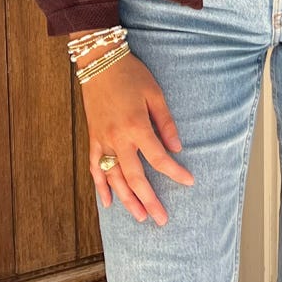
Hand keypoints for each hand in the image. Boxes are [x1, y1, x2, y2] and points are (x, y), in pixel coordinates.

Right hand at [75, 43, 193, 224]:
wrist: (99, 62)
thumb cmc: (130, 75)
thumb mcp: (155, 94)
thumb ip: (166, 123)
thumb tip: (177, 148)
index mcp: (137, 126)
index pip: (159, 158)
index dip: (175, 172)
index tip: (188, 182)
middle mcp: (118, 139)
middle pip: (135, 177)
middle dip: (149, 200)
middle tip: (161, 219)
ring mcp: (102, 141)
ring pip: (114, 178)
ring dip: (127, 200)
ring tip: (140, 217)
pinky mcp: (93, 139)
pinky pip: (95, 168)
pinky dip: (100, 186)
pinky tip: (107, 202)